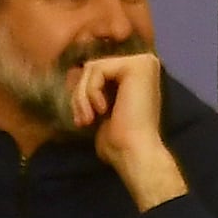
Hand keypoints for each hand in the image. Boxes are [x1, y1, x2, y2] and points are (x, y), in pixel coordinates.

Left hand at [66, 51, 189, 211]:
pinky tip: (102, 111)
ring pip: (92, 67)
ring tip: (89, 119)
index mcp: (139, 75)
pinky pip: (97, 69)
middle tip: (84, 121)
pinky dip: (90, 92)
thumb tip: (72, 70)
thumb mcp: (100, 108)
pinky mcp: (137, 66)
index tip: (84, 119)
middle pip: (94, 67)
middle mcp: (144, 64)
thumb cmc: (118, 140)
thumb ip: (92, 87)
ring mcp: (143, 63)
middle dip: (80, 95)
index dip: (83, 94)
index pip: (98, 72)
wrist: (134, 153)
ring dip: (82, 96)